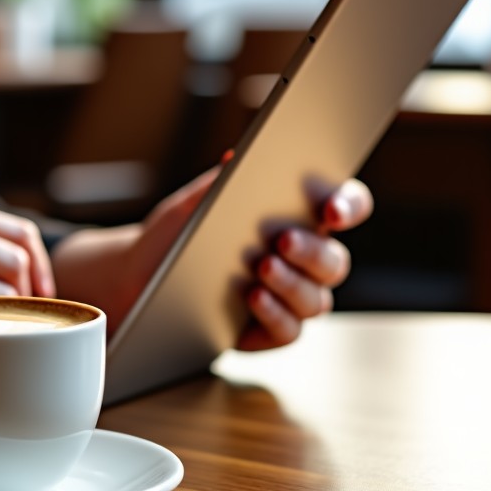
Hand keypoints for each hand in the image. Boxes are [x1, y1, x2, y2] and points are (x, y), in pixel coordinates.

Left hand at [52, 168, 372, 352]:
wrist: (141, 280)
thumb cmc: (175, 237)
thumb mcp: (189, 206)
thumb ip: (216, 184)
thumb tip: (234, 158)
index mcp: (297, 218)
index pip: (345, 206)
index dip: (349, 205)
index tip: (331, 208)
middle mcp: (304, 261)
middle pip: (334, 259)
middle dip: (313, 249)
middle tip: (282, 238)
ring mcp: (291, 299)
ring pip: (316, 298)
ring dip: (292, 283)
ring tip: (260, 267)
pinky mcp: (271, 332)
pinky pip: (290, 329)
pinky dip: (274, 313)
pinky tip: (252, 297)